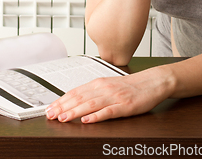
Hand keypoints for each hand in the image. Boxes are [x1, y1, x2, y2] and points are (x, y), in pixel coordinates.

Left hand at [45, 67, 170, 123]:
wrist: (152, 82)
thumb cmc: (130, 86)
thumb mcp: (109, 85)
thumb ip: (93, 92)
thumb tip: (74, 99)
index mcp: (99, 83)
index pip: (75, 91)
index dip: (61, 100)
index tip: (49, 108)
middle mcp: (104, 88)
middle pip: (80, 97)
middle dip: (63, 107)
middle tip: (50, 115)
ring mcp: (115, 97)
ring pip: (91, 104)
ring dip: (75, 111)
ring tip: (64, 118)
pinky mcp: (125, 106)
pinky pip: (109, 111)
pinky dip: (97, 116)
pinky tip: (88, 120)